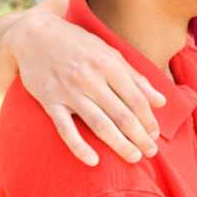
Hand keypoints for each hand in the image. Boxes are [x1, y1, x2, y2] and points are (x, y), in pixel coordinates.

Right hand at [5, 10, 165, 165]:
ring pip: (99, 124)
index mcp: (110, 65)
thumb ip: (136, 78)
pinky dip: (79, 146)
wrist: (35, 35)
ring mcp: (69, 92)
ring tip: (133, 157)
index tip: (156, 135)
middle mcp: (91, 79)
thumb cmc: (80, 45)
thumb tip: (161, 101)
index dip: (148, 120)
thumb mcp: (111, 53)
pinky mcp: (49, 102)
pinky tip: (93, 161)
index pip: (136, 99)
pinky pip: (65, 129)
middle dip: (139, 136)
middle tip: (151, 152)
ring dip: (119, 144)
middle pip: (122, 115)